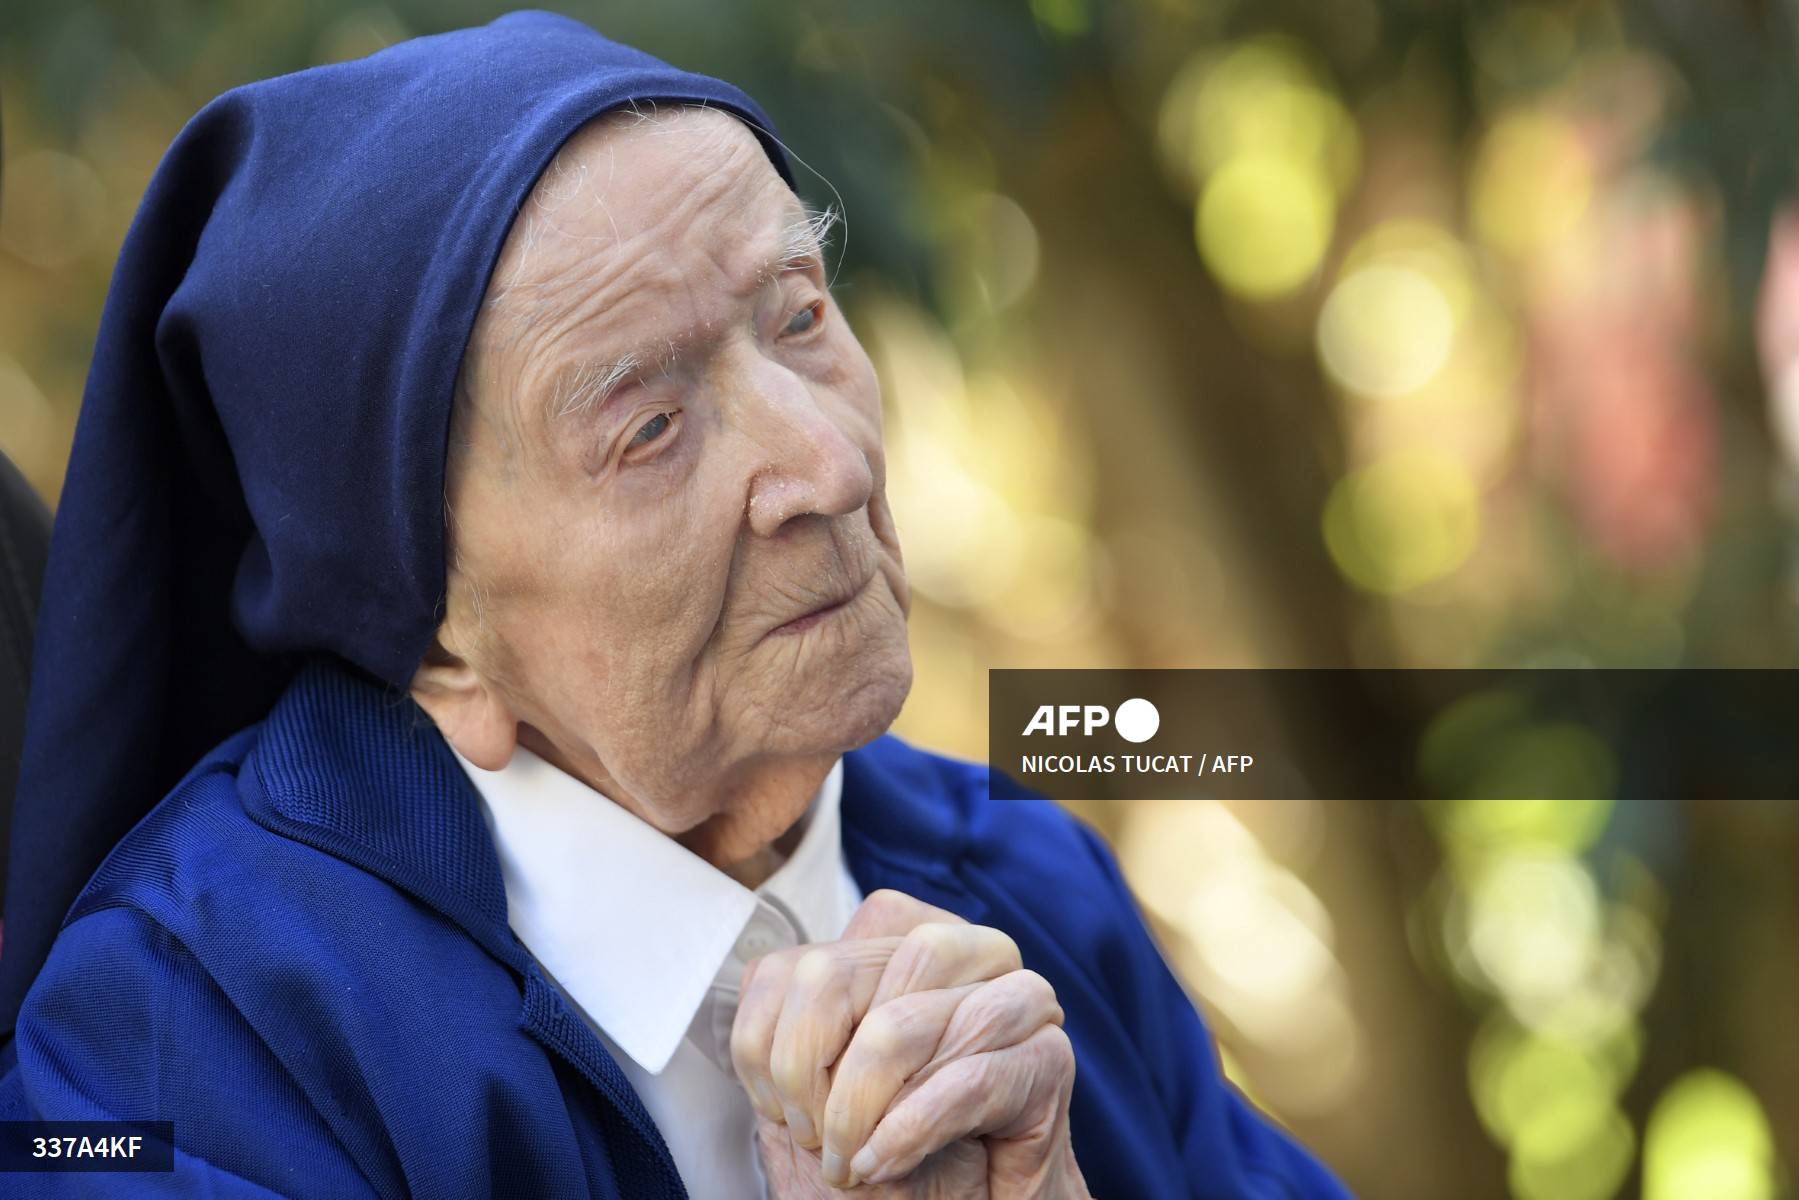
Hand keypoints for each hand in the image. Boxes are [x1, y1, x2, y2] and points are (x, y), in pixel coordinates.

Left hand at [731, 889, 1089, 1196]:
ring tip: (853, 1161)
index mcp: (897, 948)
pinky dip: (909, 1129)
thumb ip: (795, 1041)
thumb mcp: (823, 1104)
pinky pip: (963, 1078)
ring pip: (897, 1023)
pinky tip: (885, 1163)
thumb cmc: (903, 1169)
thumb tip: (758, 982)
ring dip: (856, 1107)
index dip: (769, 1042)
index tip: (781, 1111)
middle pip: (834, 975)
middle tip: (817, 1144)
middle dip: (805, 1074)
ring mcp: (1010, 998)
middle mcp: (958, 954)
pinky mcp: (1048, 1058)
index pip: (796, 962)